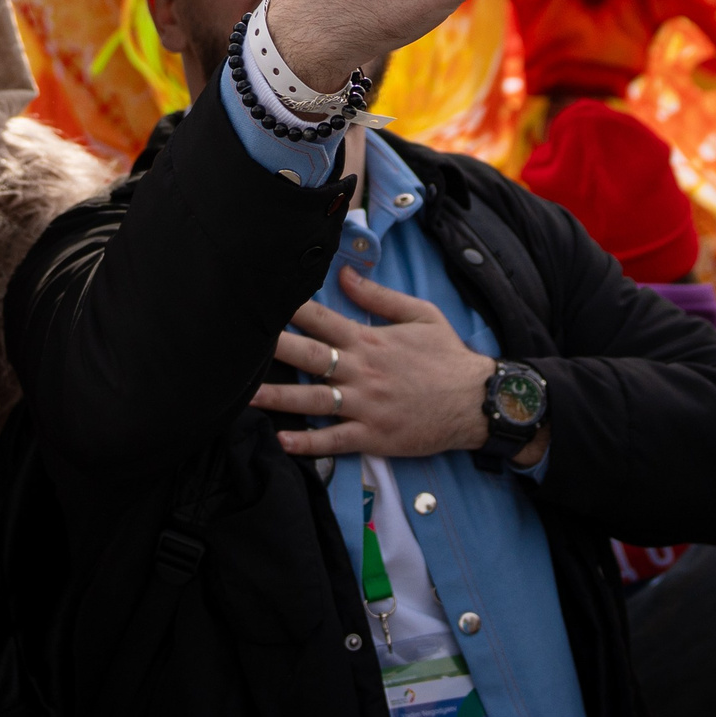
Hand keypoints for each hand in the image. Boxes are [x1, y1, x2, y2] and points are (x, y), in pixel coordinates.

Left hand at [254, 268, 499, 460]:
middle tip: (237, 345)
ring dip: (277, 398)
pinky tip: (281, 441)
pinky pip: (334, 440)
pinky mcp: (373, 436)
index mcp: (370, 340)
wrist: (478, 402)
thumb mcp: (421, 315)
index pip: (321, 319)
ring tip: (243, 397)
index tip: (261, 299)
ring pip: (312, 401)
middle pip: (308, 356)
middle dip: (271, 349)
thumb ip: (379, 296)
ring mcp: (366, 405)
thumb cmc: (448, 356)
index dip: (289, 309)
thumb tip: (345, 274)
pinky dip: (307, 443)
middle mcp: (362, 371)